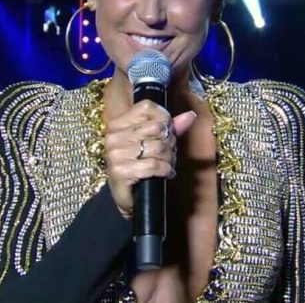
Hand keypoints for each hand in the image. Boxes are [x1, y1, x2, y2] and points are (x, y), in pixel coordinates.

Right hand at [103, 99, 196, 219]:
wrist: (127, 197)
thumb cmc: (140, 166)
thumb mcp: (153, 143)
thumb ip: (171, 128)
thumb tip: (190, 115)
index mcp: (118, 124)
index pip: (147, 107)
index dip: (164, 117)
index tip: (168, 131)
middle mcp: (113, 137)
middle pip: (156, 127)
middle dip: (169, 141)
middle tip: (169, 152)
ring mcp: (115, 154)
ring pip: (157, 147)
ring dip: (169, 157)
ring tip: (167, 164)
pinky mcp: (120, 172)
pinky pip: (153, 165)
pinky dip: (165, 170)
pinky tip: (165, 173)